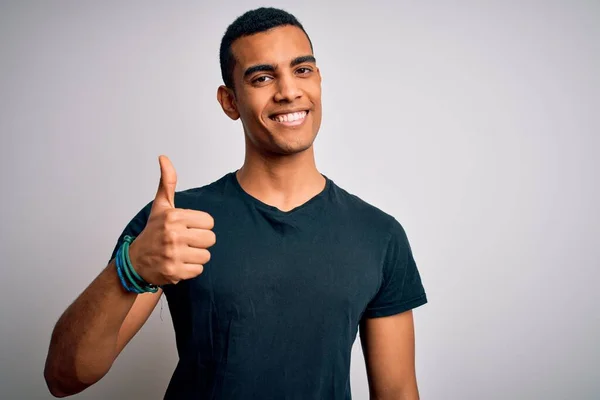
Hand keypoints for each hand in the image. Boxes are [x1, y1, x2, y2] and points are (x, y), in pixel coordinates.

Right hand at [128, 155, 215, 285]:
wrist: (135, 262)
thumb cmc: (153, 232)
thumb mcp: (161, 206)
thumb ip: (167, 182)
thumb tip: (164, 157)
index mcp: (174, 217)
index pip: (209, 222)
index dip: (201, 226)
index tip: (188, 228)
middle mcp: (173, 235)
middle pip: (210, 239)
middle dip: (201, 241)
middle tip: (186, 241)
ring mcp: (173, 255)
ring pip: (206, 256)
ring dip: (196, 256)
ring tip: (182, 252)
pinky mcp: (174, 272)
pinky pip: (198, 270)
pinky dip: (191, 269)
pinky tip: (179, 263)